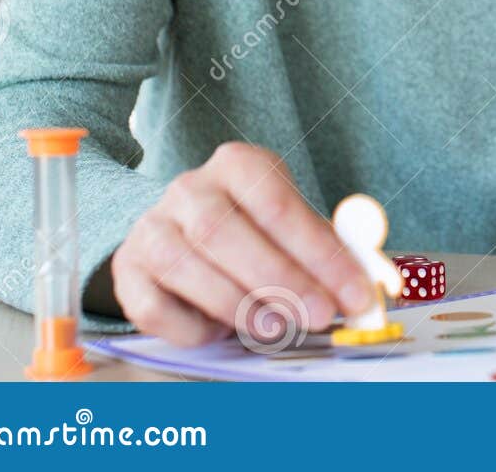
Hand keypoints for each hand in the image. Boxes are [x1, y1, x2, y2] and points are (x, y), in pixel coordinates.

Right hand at [110, 142, 373, 345]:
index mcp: (238, 165)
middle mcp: (188, 189)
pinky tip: (218, 331)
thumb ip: (329, 249)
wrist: (180, 229)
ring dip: (237, 303)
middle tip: (318, 314)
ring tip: (275, 327)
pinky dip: (190, 327)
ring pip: (186, 267)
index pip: (278, 203)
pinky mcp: (127, 271)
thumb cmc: (253, 229)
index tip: (353, 293)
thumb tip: (368, 287)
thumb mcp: (292, 225)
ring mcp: (151, 228)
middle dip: (279, 279)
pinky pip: (152, 306)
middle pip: (224, 231)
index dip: (319, 251)